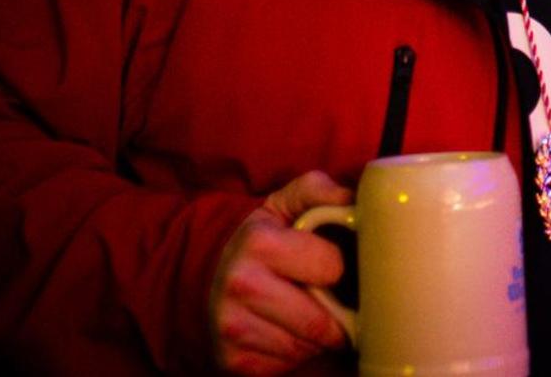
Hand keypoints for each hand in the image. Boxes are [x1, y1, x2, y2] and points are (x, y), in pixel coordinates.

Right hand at [208, 170, 352, 374]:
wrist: (198, 276)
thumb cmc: (256, 240)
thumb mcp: (281, 205)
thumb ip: (317, 191)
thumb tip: (352, 198)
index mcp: (260, 243)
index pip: (331, 267)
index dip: (336, 266)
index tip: (329, 266)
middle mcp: (242, 286)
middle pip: (321, 320)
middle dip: (333, 312)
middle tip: (329, 300)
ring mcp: (234, 328)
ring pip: (306, 347)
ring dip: (315, 336)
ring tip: (303, 313)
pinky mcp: (233, 361)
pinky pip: (285, 365)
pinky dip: (293, 353)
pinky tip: (283, 331)